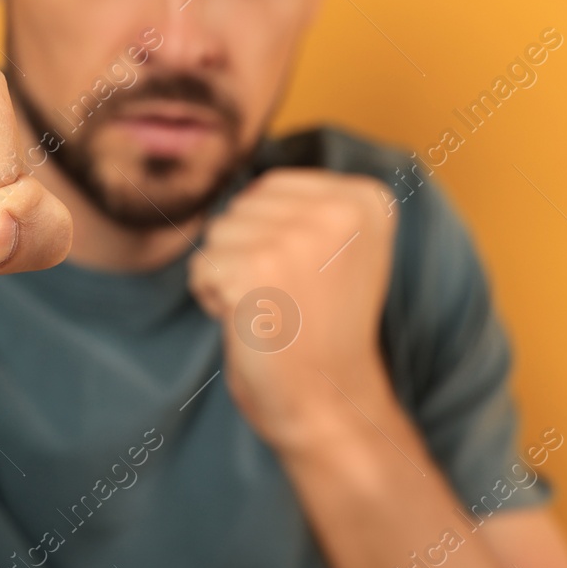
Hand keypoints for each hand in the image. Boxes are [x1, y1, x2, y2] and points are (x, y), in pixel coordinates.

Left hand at [188, 169, 396, 449]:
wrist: (330, 403)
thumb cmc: (322, 329)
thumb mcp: (335, 248)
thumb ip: (303, 204)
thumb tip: (228, 163)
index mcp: (366, 197)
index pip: (270, 187)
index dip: (268, 235)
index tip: (306, 278)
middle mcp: (337, 210)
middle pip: (240, 207)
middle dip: (246, 253)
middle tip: (288, 300)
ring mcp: (297, 238)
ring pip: (217, 235)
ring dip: (228, 277)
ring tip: (273, 311)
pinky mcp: (256, 269)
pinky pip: (200, 267)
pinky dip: (212, 300)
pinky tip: (253, 324)